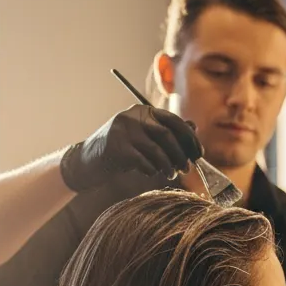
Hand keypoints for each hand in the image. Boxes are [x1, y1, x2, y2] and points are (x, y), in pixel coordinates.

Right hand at [59, 104, 203, 191]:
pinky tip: (151, 173)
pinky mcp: (116, 147)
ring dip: (168, 166)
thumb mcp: (144, 137)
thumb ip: (166, 131)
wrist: (87, 161)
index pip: (173, 120)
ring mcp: (123, 131)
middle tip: (187, 168)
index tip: (199, 153)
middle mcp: (133, 117)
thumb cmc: (121, 150)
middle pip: (166, 134)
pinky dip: (151, 169)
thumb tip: (193, 127)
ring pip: (156, 150)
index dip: (189, 137)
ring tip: (171, 175)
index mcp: (142, 110)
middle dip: (181, 153)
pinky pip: (143, 161)